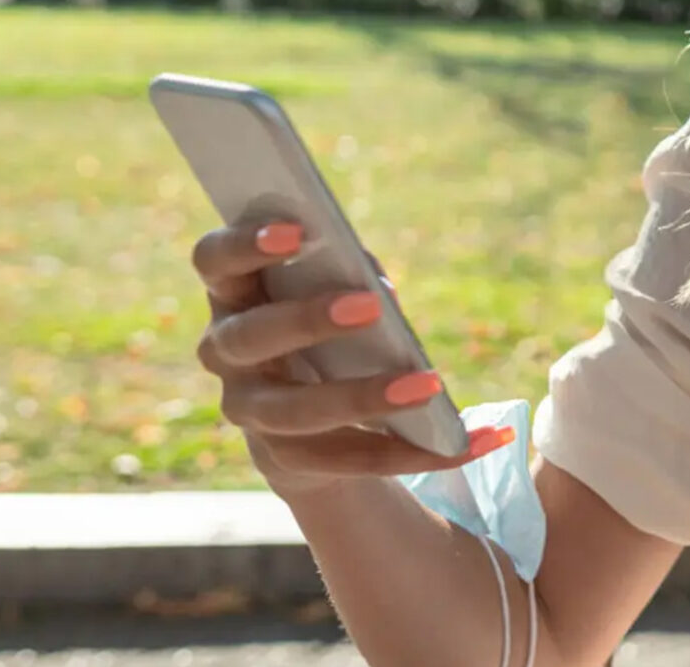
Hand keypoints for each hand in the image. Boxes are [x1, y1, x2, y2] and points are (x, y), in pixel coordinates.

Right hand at [191, 218, 509, 499]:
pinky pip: (352, 460)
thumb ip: (353, 277)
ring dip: (364, 398)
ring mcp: (249, 412)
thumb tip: (382, 292)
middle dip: (307, 321)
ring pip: (296, 412)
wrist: (307, 420)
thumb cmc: (324, 324)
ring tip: (429, 386)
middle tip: (368, 306)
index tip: (296, 229)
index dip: (243, 244)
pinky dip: (416, 453)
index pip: (214, 261)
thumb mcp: (333, 291)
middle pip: (250, 338)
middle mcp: (226, 353)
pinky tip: (474, 441)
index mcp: (233, 294)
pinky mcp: (286, 460)